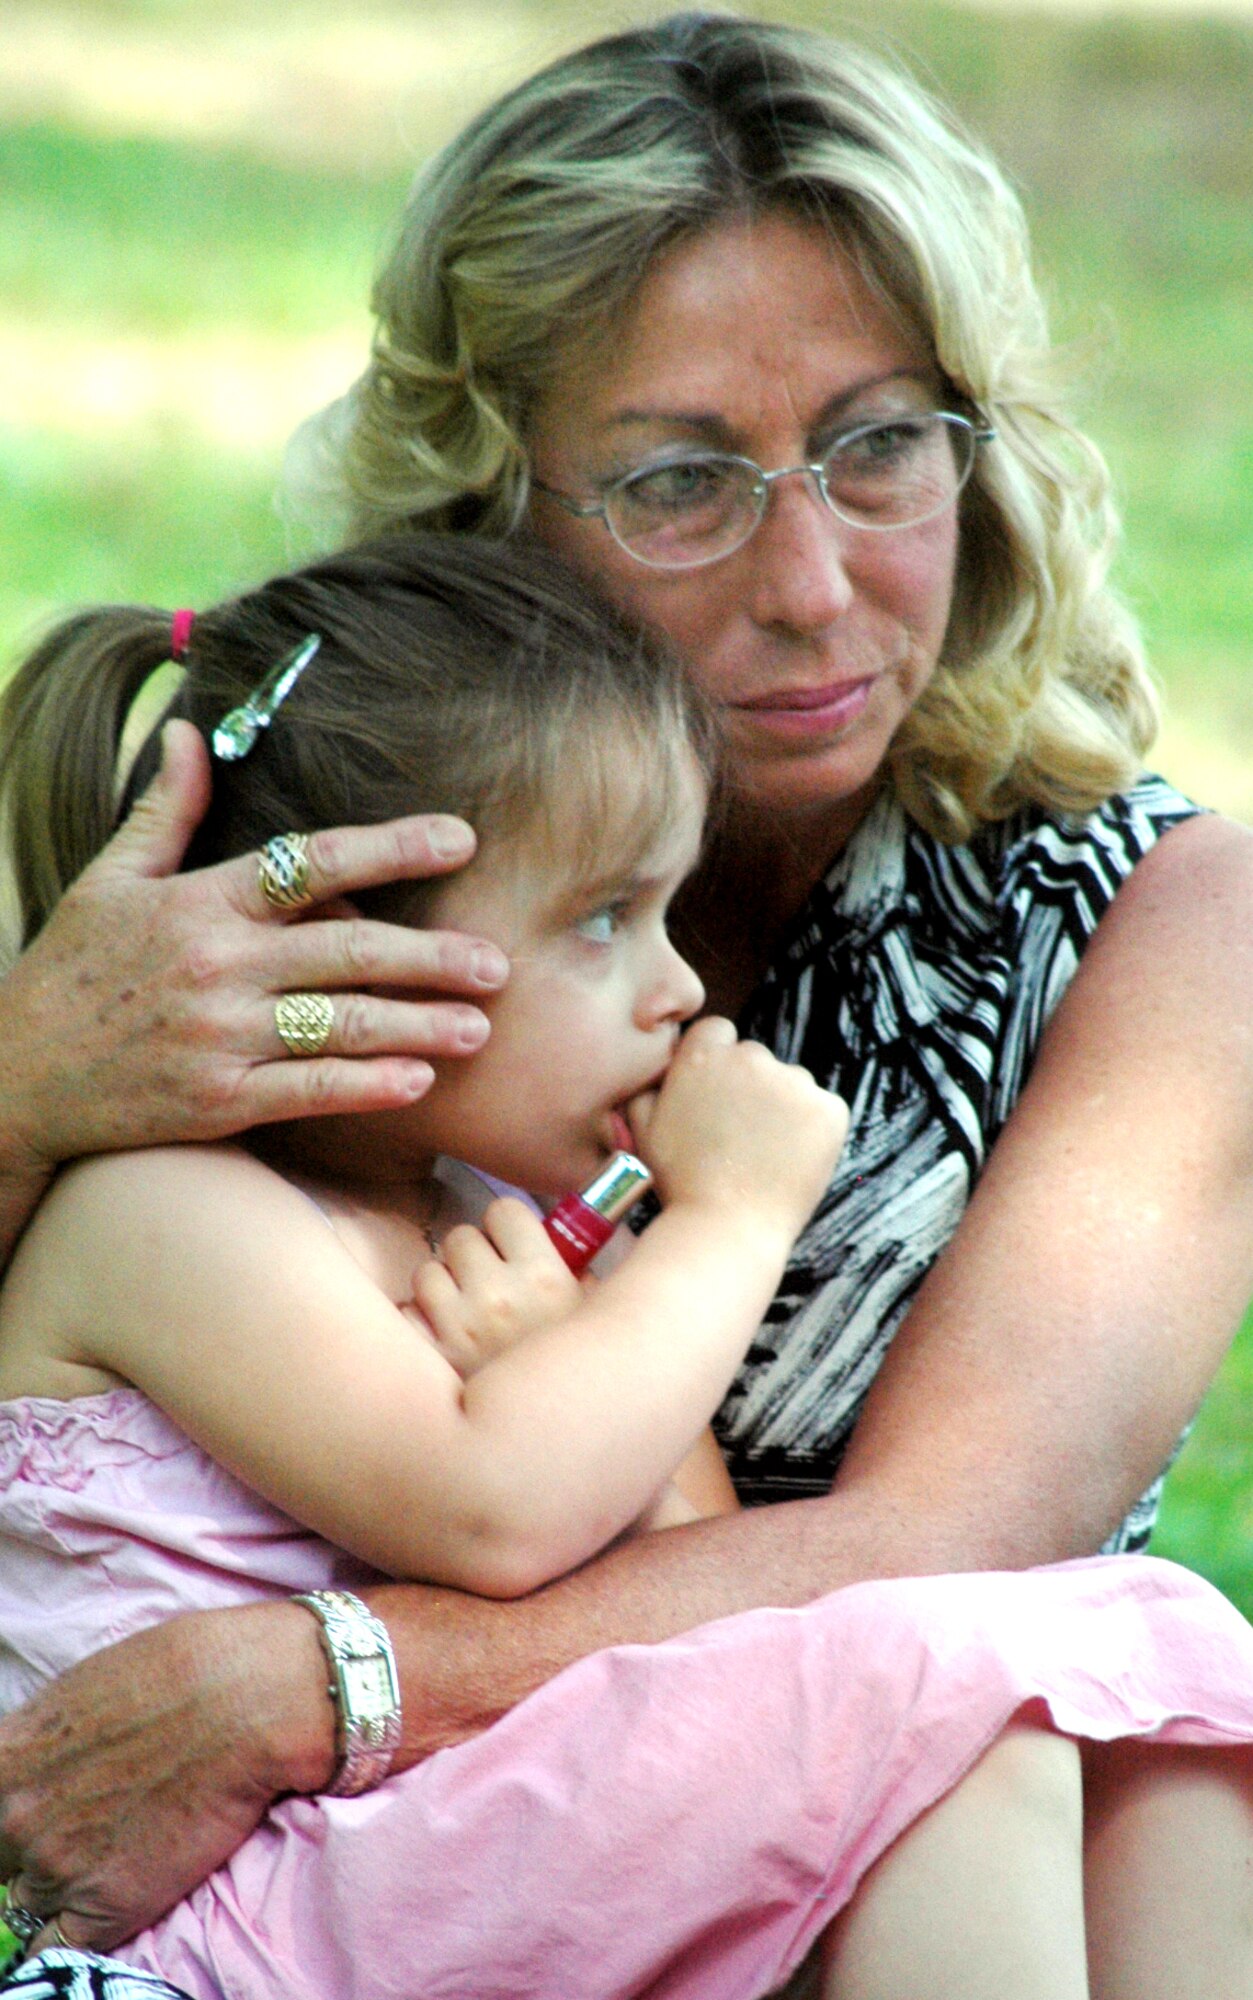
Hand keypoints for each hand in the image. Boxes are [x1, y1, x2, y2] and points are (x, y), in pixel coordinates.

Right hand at [0, 721, 509, 1174]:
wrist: (14, 1077)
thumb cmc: (70, 973)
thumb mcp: (108, 879)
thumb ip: (164, 810)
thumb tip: (190, 732)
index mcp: (201, 901)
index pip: (311, 861)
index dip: (392, 846)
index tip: (460, 838)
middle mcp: (218, 965)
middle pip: (347, 948)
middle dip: (431, 956)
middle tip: (497, 961)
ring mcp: (220, 1036)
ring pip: (340, 1024)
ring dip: (417, 1024)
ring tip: (479, 1027)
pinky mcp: (217, 1101)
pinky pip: (308, 1090)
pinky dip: (365, 1085)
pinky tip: (415, 1080)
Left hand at [0, 1601, 331, 1951]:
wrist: (250, 1702)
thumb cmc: (182, 1672)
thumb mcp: (83, 1689)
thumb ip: (45, 1743)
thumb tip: (43, 1763)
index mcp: (5, 1757)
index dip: (11, 1814)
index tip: (39, 1813)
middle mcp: (17, 1817)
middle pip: (0, 1858)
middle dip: (33, 1846)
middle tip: (83, 1826)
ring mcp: (58, 1868)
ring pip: (30, 1901)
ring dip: (64, 1884)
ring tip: (115, 1850)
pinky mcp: (105, 1910)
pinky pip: (62, 1946)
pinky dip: (84, 1929)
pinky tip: (117, 1896)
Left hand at [410, 1198, 583, 1376]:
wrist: (543, 1452)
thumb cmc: (574, 1380)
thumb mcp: (593, 1319)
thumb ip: (575, 1272)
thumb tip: (560, 1237)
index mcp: (546, 1278)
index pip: (504, 1210)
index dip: (505, 1227)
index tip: (510, 1245)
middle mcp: (499, 1296)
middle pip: (461, 1236)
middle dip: (472, 1256)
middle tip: (487, 1283)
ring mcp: (458, 1327)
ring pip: (428, 1271)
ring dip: (443, 1287)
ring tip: (465, 1314)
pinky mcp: (428, 1356)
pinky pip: (407, 1312)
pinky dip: (420, 1323)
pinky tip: (444, 1339)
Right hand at [628, 1016, 848, 1238]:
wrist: (726, 1228)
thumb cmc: (680, 1183)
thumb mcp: (643, 1129)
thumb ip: (647, 1087)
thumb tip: (662, 1071)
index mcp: (704, 1055)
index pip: (718, 1033)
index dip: (716, 1065)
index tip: (716, 1097)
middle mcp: (751, 1058)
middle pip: (755, 1058)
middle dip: (749, 1087)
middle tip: (738, 1135)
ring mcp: (795, 1082)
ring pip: (790, 1084)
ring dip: (782, 1107)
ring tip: (763, 1154)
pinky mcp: (829, 1110)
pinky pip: (823, 1109)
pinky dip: (812, 1130)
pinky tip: (791, 1160)